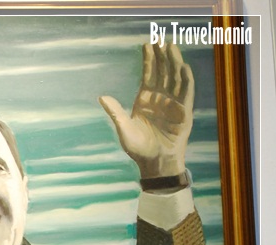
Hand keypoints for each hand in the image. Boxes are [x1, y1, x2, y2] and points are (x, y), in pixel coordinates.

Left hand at [99, 44, 193, 178]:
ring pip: (175, 78)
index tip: (146, 44)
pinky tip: (183, 68)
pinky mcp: (184, 112)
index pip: (148, 74)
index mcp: (145, 100)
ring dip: (174, 62)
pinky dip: (186, 80)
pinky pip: (186, 92)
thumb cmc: (138, 149)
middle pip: (162, 71)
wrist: (155, 163)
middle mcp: (160, 98)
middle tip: (160, 38)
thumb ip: (115, 112)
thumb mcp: (124, 129)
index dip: (148, 59)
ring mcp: (173, 104)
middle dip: (161, 55)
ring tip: (171, 47)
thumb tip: (101, 97)